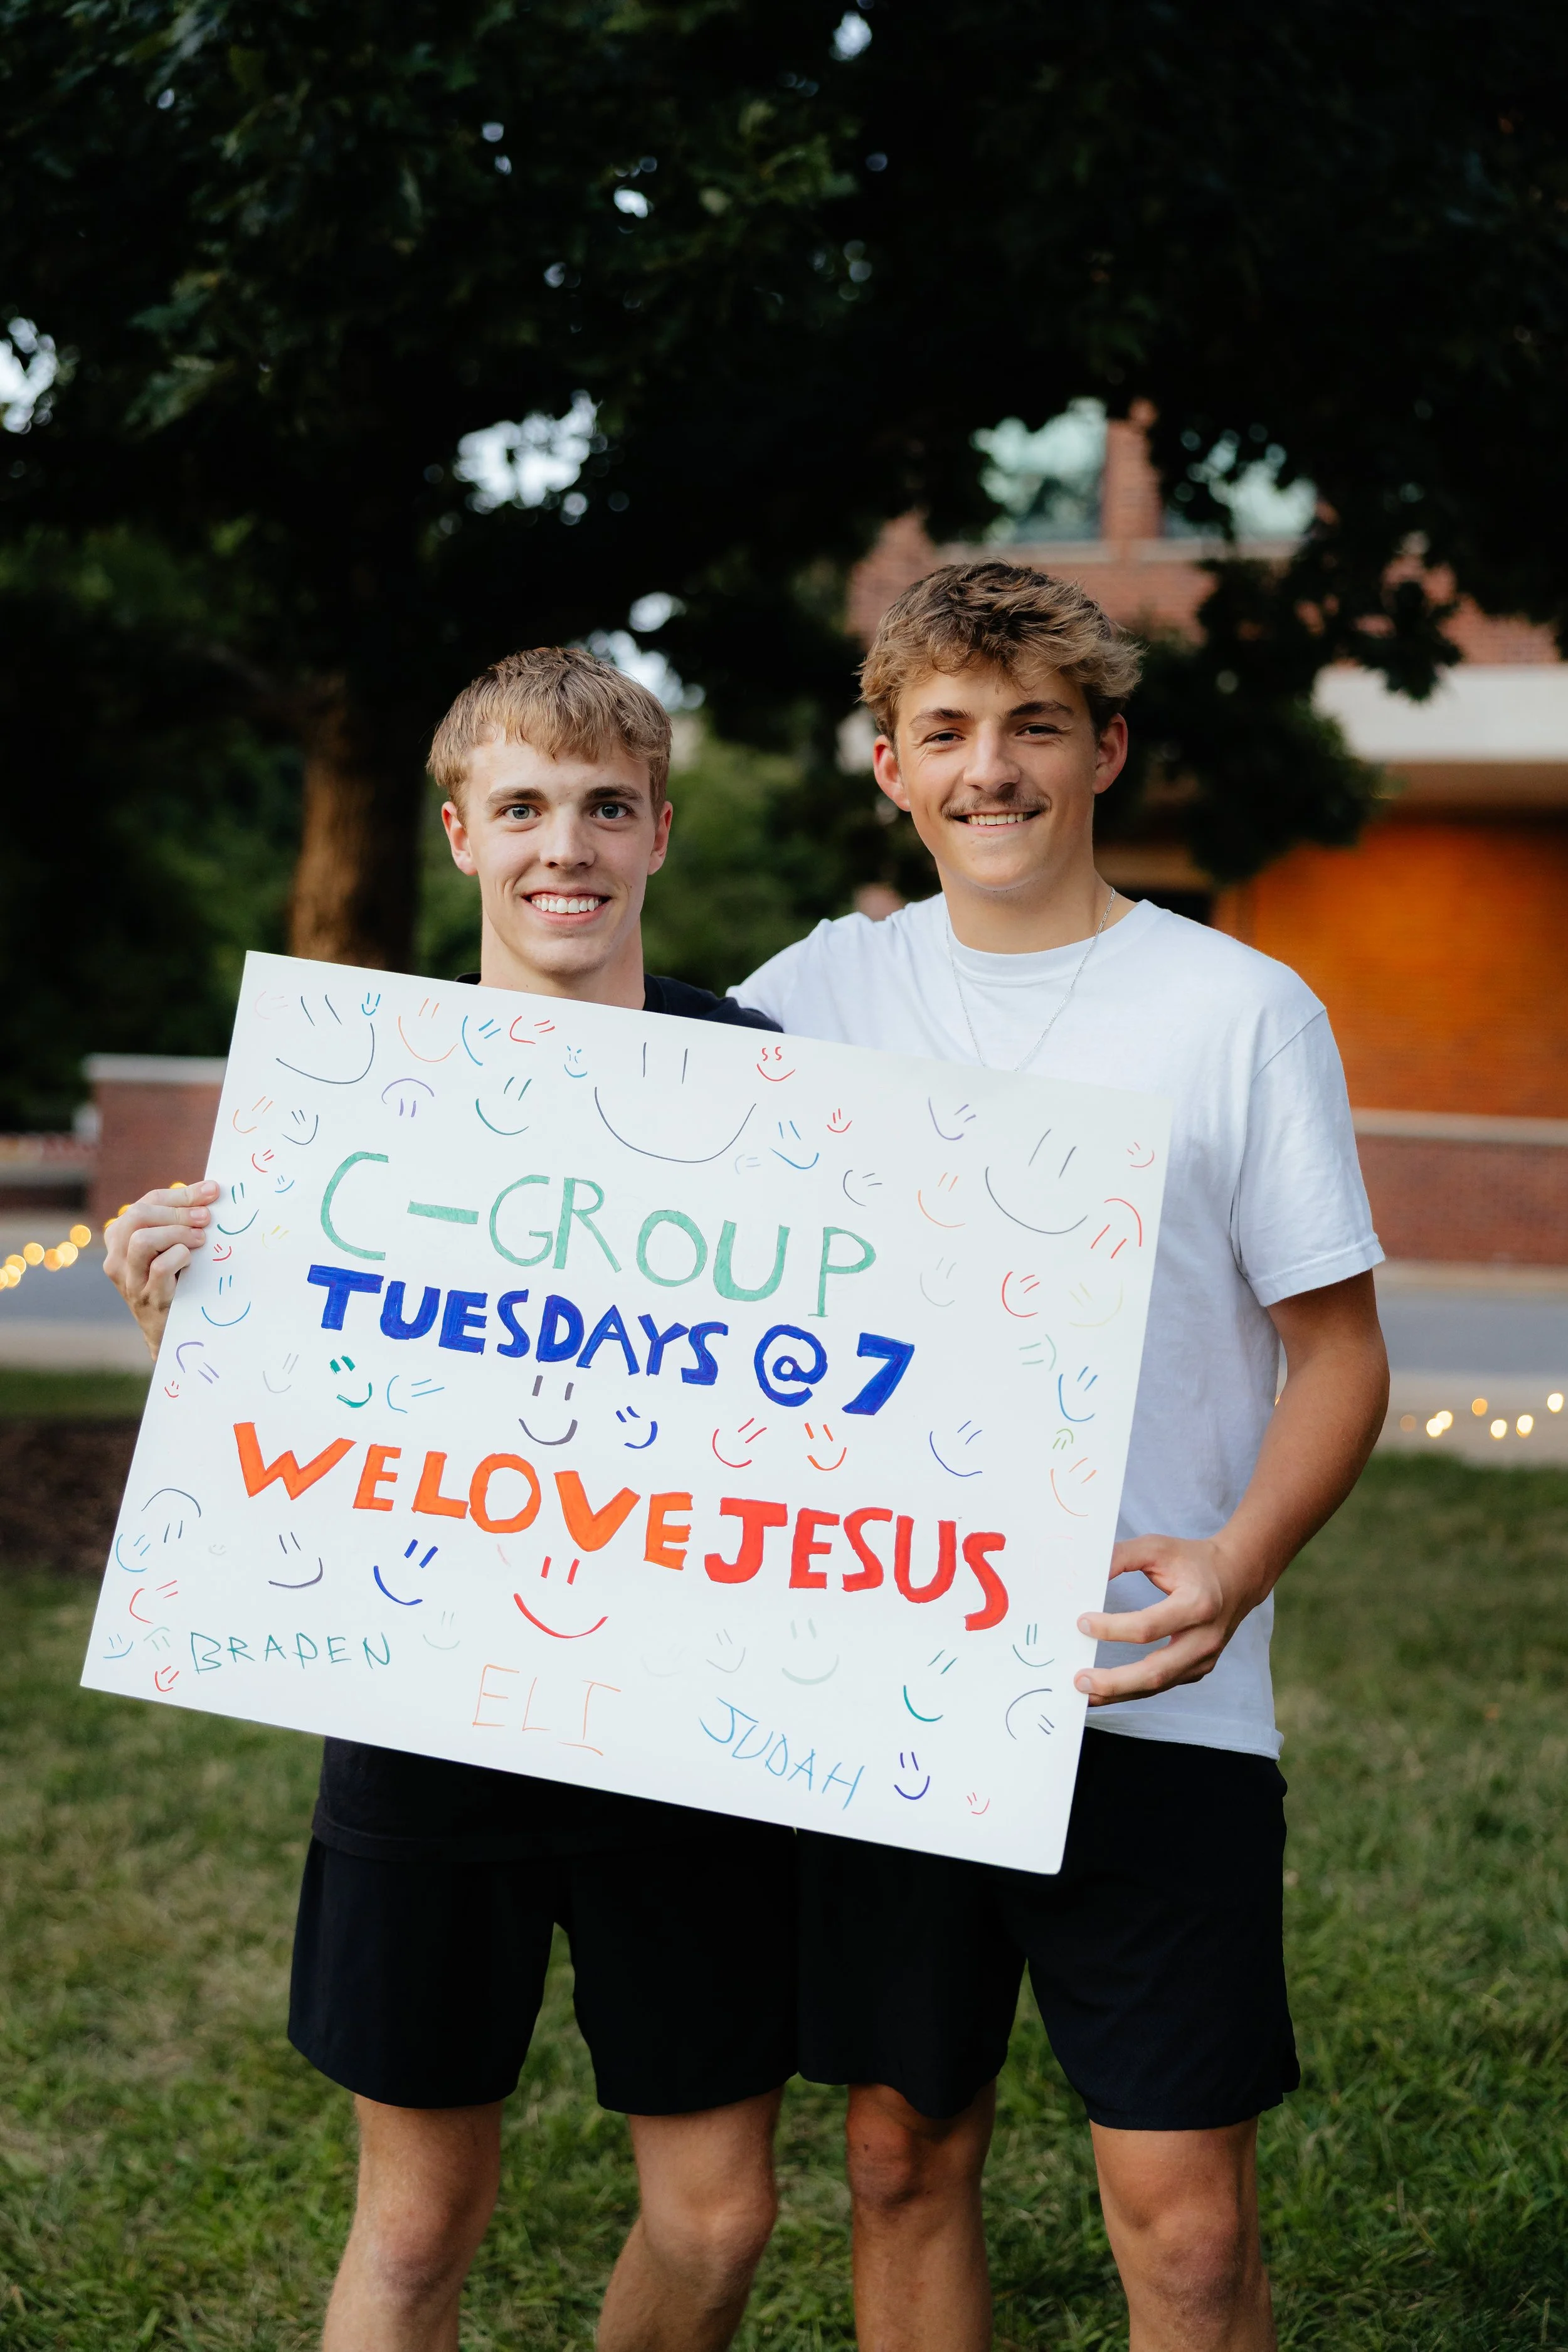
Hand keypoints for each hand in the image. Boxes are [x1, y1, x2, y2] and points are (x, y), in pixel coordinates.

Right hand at [103, 1180, 220, 1361]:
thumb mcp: (171, 1248)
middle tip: (206, 1218)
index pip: (146, 1203)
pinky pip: (159, 1268)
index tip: (211, 1191)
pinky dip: (180, 1257)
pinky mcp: (148, 1299)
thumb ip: (180, 1222)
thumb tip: (210, 1191)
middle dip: (177, 1211)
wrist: (172, 1332)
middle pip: (138, 1216)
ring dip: (177, 1233)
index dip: (180, 1194)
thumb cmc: (177, 1282)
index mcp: (121, 1239)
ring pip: (142, 1240)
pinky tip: (192, 1260)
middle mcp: (117, 1258)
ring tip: (200, 1240)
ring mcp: (130, 1281)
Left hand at [1074, 1533, 1267, 1706]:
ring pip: (1158, 1686)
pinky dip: (1134, 1689)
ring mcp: (1205, 1659)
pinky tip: (1109, 1689)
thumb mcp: (1157, 1547)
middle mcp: (1205, 1638)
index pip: (1148, 1627)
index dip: (1112, 1629)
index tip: (1082, 1623)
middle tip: (1079, 1680)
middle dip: (1114, 1682)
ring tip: (1086, 1694)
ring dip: (1119, 1693)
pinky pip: (1163, 1685)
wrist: (1237, 1577)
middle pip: (1155, 1672)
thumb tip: (1085, 1576)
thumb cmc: (1193, 1561)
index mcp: (1197, 1604)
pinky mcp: (1199, 1669)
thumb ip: (1120, 1557)